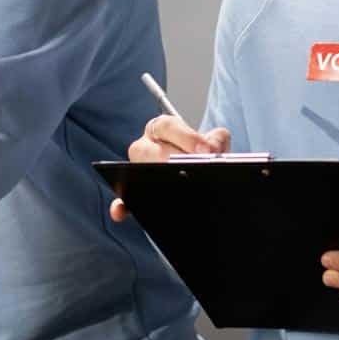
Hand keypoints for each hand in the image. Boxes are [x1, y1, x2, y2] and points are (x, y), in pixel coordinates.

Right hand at [108, 116, 229, 221]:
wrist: (203, 173)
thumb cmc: (204, 156)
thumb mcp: (214, 142)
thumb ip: (218, 140)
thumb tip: (214, 151)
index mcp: (163, 128)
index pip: (169, 126)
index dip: (188, 137)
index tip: (207, 151)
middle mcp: (146, 145)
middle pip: (149, 150)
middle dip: (171, 160)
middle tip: (193, 169)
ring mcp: (136, 168)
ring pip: (136, 171)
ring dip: (151, 181)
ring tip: (177, 190)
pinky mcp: (133, 192)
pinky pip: (123, 199)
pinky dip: (121, 206)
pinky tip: (120, 212)